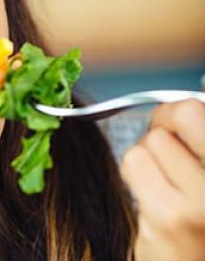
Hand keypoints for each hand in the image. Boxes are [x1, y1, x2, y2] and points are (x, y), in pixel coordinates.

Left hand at [121, 99, 204, 260]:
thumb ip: (197, 142)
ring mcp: (204, 199)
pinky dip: (134, 173)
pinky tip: (149, 195)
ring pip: (152, 140)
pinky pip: (134, 162)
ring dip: (146, 155)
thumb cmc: (199, 222)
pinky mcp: (170, 214)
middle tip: (162, 146)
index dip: (179, 111)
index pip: (196, 109)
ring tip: (159, 181)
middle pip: (181, 114)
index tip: (175, 123)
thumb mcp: (204, 176)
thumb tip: (174, 108)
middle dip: (164, 125)